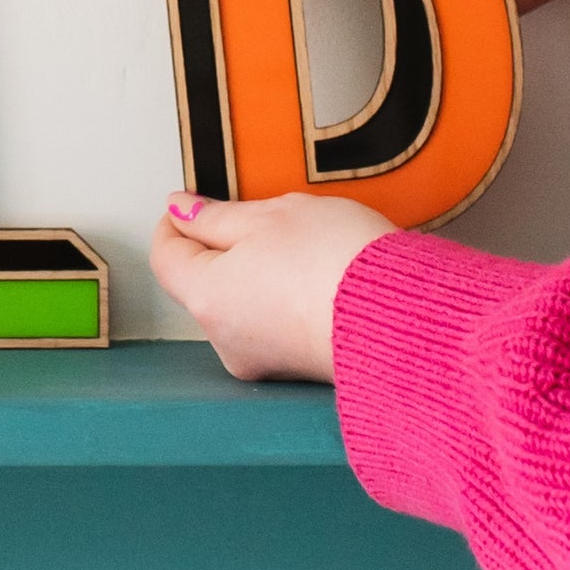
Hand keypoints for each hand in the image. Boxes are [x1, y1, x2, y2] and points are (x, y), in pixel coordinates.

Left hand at [149, 193, 395, 382]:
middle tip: (261, 217)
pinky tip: (319, 277)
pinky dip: (287, 297)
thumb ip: (217, 216)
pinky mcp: (296, 366)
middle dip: (225, 246)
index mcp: (206, 297)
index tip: (190, 203)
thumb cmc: (336, 262)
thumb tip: (181, 211)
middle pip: (204, 282)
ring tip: (305, 248)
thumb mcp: (270, 216)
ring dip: (261, 272)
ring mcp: (261, 358)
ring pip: (243, 302)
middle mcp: (224, 338)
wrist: (404, 316)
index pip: (165, 257)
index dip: (174, 223)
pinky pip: (276, 322)